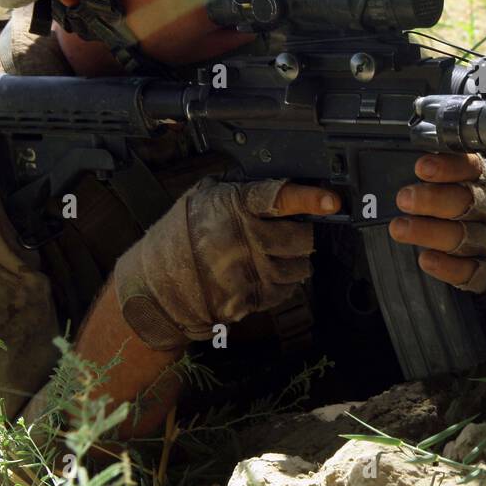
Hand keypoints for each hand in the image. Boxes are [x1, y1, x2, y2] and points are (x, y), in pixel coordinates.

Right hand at [113, 177, 339, 348]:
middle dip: (302, 234)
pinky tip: (260, 274)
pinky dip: (282, 283)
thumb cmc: (179, 237)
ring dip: (294, 261)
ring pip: (301, 266)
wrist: (153, 286)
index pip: (279, 198)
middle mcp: (244, 239)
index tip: (332, 202)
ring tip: (269, 256)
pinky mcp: (251, 299)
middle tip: (288, 232)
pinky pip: (287, 290)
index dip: (310, 199)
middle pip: (302, 238)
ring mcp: (249, 272)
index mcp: (233, 206)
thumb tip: (278, 186)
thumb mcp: (202, 197)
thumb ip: (238, 190)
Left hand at [388, 152, 485, 293]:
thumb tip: (390, 165)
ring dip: (429, 232)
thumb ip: (430, 174)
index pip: (469, 167)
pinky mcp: (483, 269)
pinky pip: (467, 270)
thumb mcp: (454, 183)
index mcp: (479, 180)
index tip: (421, 167)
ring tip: (399, 228)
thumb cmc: (461, 209)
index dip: (448, 167)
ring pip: (462, 235)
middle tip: (404, 198)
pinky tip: (426, 259)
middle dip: (433, 199)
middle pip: (466, 201)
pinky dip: (447, 266)